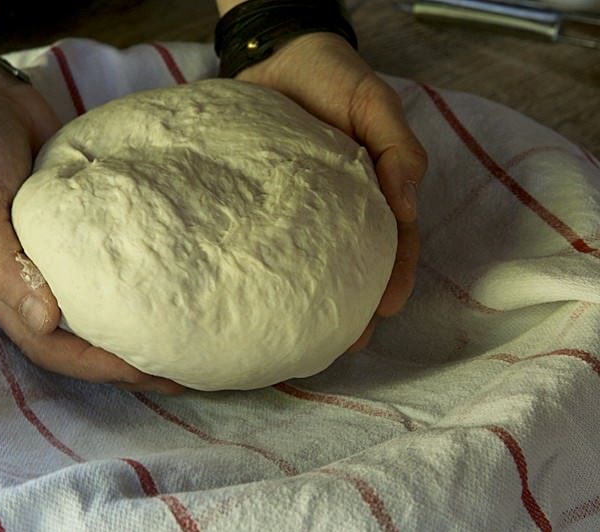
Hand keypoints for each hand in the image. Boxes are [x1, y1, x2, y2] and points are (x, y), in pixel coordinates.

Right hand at [0, 64, 183, 393]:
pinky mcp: (81, 231)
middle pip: (81, 340)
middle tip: (180, 371)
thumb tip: (46, 322)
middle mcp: (30, 282)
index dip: (98, 366)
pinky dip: (137, 285)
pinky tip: (171, 289)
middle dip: (126, 362)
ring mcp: (57, 258)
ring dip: (135, 332)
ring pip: (98, 310)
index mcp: (0, 287)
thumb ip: (2, 265)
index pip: (52, 346)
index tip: (148, 372)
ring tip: (182, 342)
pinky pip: (110, 269)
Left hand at [236, 32, 427, 350]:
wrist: (276, 54)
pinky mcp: (260, 201)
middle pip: (350, 264)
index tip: (383, 313)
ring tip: (298, 336)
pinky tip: (254, 293)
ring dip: (309, 299)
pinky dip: (266, 267)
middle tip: (340, 345)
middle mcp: (336, 207)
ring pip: (307, 260)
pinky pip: (265, 237)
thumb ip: (397, 147)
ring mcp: (296, 208)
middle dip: (350, 307)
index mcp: (372, 190)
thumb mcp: (375, 102)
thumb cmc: (334, 77)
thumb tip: (407, 203)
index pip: (392, 243)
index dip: (392, 279)